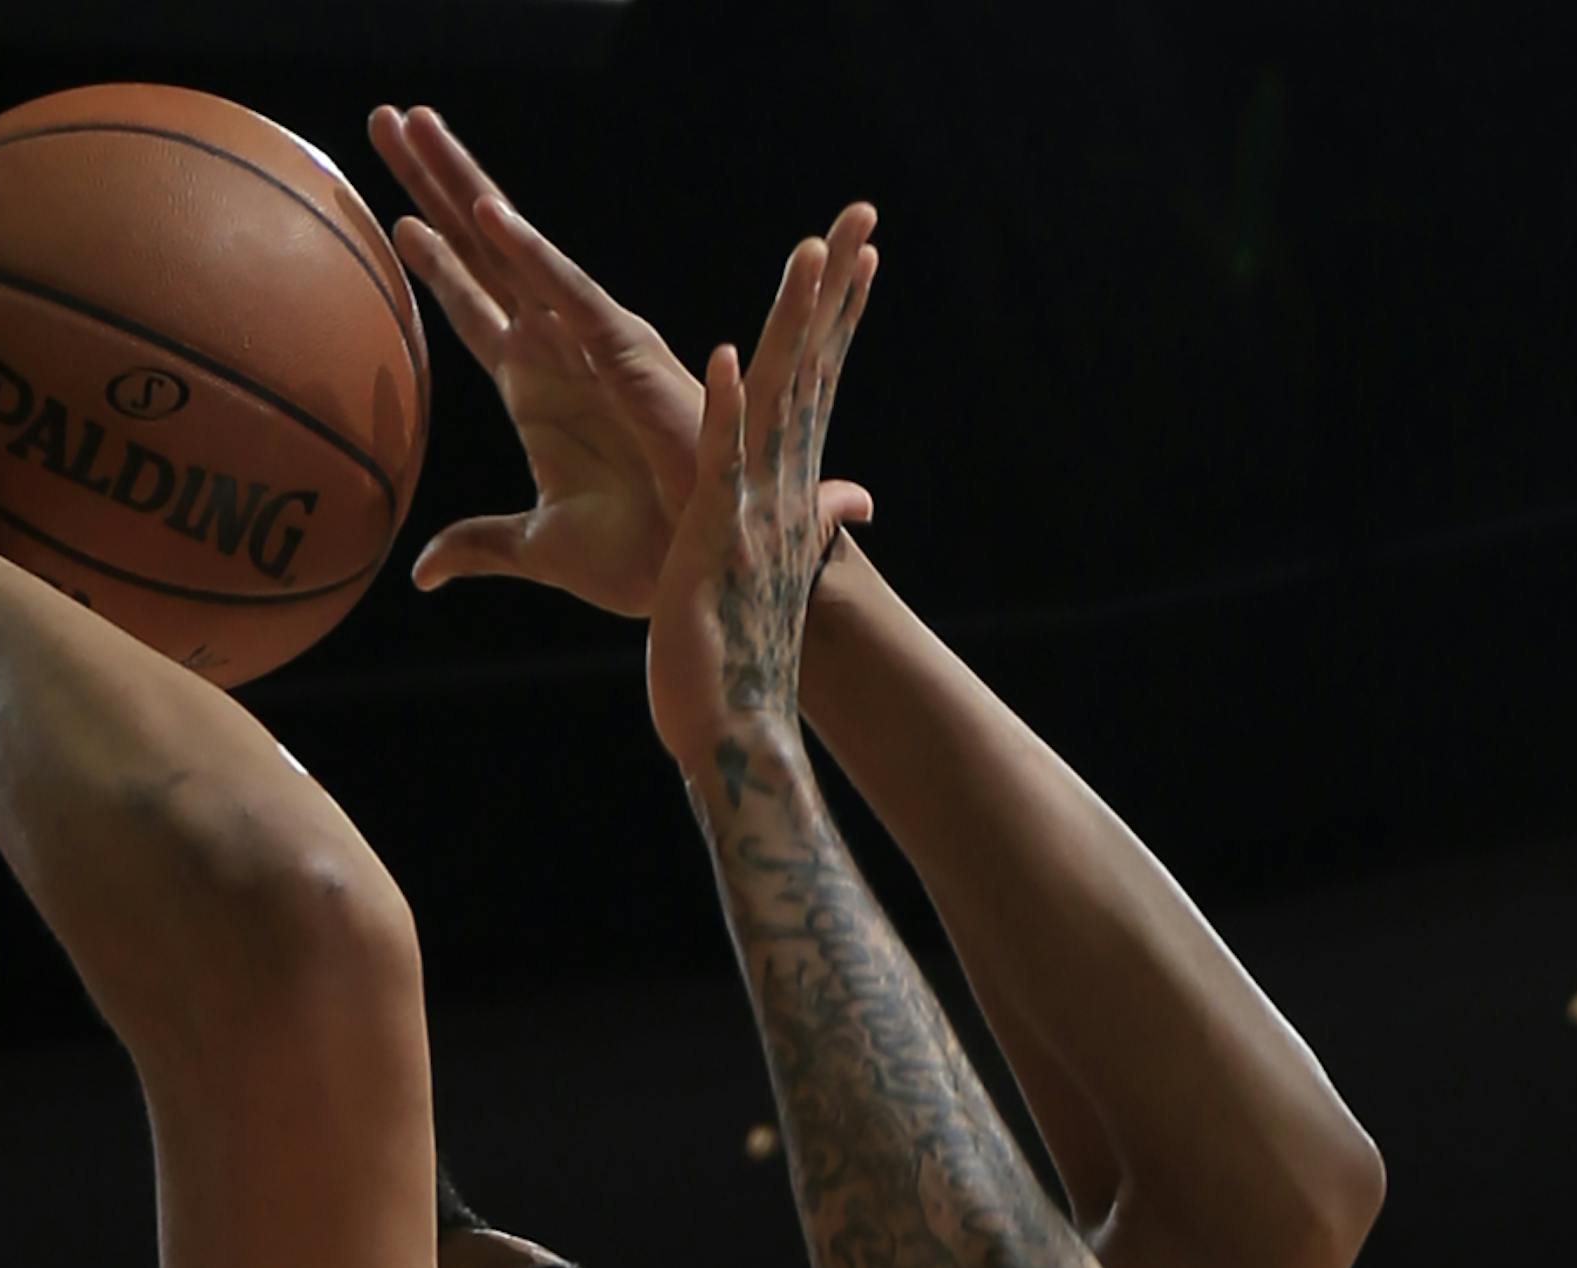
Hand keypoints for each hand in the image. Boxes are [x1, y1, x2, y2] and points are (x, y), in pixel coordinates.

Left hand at [370, 105, 871, 616]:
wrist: (700, 574)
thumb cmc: (637, 558)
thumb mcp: (538, 548)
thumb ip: (480, 546)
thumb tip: (424, 570)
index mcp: (534, 387)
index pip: (469, 305)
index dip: (430, 258)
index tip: (388, 214)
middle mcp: (555, 348)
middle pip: (480, 249)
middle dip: (434, 181)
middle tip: (389, 117)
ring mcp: (586, 343)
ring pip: (512, 249)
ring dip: (463, 186)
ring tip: (416, 124)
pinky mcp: (625, 355)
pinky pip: (567, 296)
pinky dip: (529, 255)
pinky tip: (484, 215)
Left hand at [647, 207, 877, 788]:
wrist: (739, 736)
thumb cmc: (741, 672)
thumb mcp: (768, 584)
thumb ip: (803, 534)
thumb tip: (849, 511)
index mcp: (784, 498)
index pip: (816, 391)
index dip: (837, 321)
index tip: (860, 257)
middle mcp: (780, 496)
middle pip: (811, 376)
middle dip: (832, 296)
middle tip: (856, 222)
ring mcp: (752, 514)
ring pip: (774, 403)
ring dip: (790, 327)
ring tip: (805, 253)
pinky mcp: (716, 540)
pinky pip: (720, 463)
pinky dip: (724, 410)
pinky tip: (726, 353)